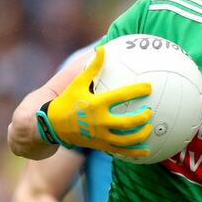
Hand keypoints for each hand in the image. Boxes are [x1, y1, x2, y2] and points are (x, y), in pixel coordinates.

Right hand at [35, 46, 152, 156]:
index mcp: (96, 104)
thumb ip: (93, 67)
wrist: (52, 125)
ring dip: (141, 135)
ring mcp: (100, 136)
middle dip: (142, 117)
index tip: (149, 87)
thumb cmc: (68, 101)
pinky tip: (146, 151)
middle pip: (127, 122)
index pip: (121, 96)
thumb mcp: (78, 83)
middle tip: (150, 111)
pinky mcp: (100, 146)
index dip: (137, 91)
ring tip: (149, 128)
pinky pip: (121, 151)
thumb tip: (102, 48)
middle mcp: (100, 121)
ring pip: (127, 140)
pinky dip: (135, 152)